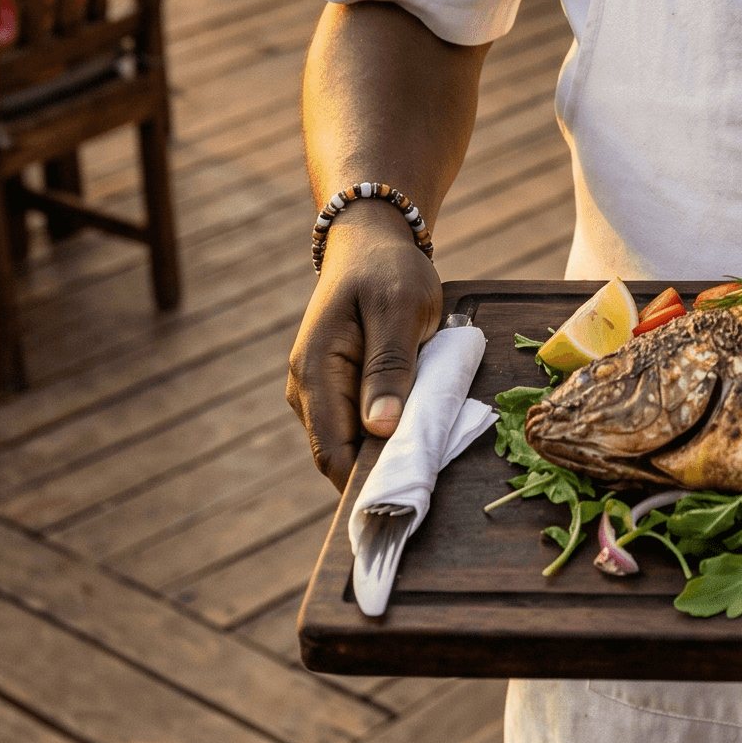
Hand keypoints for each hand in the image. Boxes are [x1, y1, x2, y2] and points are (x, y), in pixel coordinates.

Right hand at [285, 201, 442, 488]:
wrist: (373, 242)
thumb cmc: (388, 270)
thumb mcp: (399, 309)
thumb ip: (389, 367)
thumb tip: (380, 429)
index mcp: (315, 371)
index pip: (333, 453)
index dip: (367, 483)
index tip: (410, 500)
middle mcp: (307, 389)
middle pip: (341, 456)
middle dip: (384, 469)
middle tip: (435, 477)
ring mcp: (319, 392)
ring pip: (352, 444)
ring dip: (389, 450)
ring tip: (434, 448)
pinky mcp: (338, 390)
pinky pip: (361, 426)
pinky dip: (389, 432)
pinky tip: (421, 427)